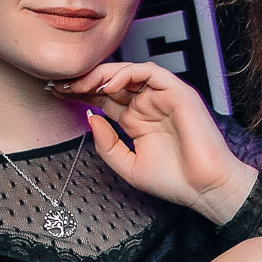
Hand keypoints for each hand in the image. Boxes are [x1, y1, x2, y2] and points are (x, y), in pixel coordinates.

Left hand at [53, 61, 257, 223]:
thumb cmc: (174, 181)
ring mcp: (162, 96)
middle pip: (111, 82)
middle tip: (60, 84)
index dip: (79, 93)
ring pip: (127, 72)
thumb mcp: (127, 166)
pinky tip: (108, 87)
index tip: (56, 94)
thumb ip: (107, 144)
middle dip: (84, 80)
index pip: (103, 98)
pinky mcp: (177, 92)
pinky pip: (149, 72)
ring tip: (81, 84)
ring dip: (102, 74)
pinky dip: (126, 74)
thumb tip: (90, 118)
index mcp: (136, 120)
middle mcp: (147, 104)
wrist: (205, 188)